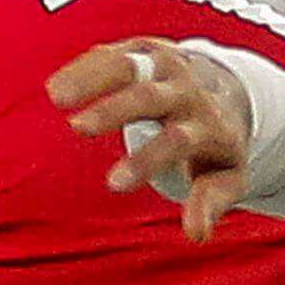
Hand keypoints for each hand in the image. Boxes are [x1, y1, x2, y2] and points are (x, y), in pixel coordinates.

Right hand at [48, 37, 255, 242]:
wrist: (229, 88)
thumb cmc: (217, 143)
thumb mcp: (227, 176)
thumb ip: (211, 202)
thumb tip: (196, 234)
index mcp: (208, 122)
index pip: (177, 140)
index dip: (146, 161)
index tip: (113, 185)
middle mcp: (186, 89)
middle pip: (149, 96)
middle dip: (113, 110)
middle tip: (78, 128)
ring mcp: (164, 64)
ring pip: (127, 64)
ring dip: (91, 77)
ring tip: (55, 96)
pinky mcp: (143, 50)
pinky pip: (112, 54)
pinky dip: (84, 68)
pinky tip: (55, 88)